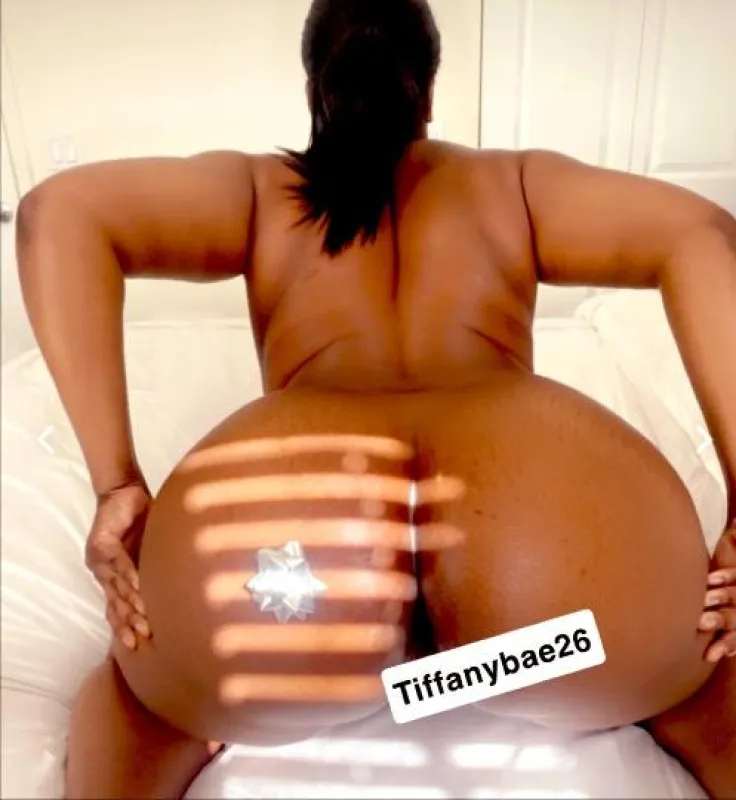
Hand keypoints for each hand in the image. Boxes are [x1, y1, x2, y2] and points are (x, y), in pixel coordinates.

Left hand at [86, 480, 151, 649]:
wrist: (123, 489)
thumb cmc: (139, 518)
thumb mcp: (149, 546)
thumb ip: (155, 564)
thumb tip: (181, 582)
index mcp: (113, 575)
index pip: (116, 606)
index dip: (124, 625)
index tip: (136, 645)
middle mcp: (103, 572)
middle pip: (114, 602)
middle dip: (128, 622)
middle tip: (141, 639)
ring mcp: (99, 559)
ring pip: (115, 587)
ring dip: (130, 604)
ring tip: (143, 619)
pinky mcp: (101, 543)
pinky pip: (117, 563)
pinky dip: (128, 576)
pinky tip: (139, 589)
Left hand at [699, 519, 735, 660]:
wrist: (731, 603)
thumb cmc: (733, 573)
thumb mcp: (734, 553)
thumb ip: (735, 539)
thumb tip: (735, 519)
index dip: (726, 577)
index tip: (709, 581)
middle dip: (720, 605)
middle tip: (700, 611)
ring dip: (721, 628)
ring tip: (703, 631)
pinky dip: (727, 647)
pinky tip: (712, 654)